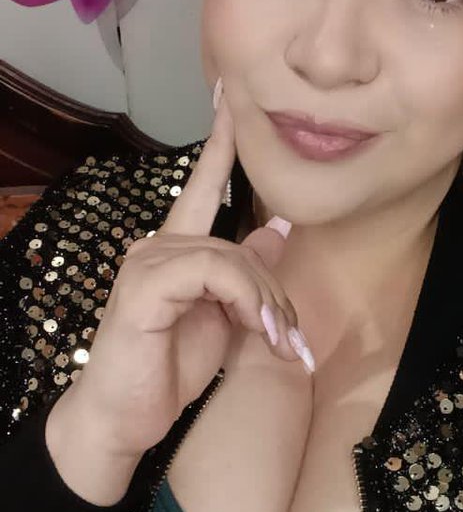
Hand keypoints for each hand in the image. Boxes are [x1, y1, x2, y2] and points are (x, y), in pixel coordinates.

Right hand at [46, 89, 313, 471]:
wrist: (125, 418)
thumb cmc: (169, 368)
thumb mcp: (222, 319)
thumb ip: (246, 274)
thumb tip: (277, 228)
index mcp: (177, 250)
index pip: (202, 185)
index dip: (220, 141)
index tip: (228, 93)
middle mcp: (158, 246)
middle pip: (241, 242)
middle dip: (273, 293)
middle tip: (288, 339)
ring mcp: (148, 262)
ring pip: (232, 258)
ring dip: (264, 304)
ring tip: (273, 344)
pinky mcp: (146, 285)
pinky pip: (213, 272)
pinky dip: (243, 300)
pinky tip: (249, 330)